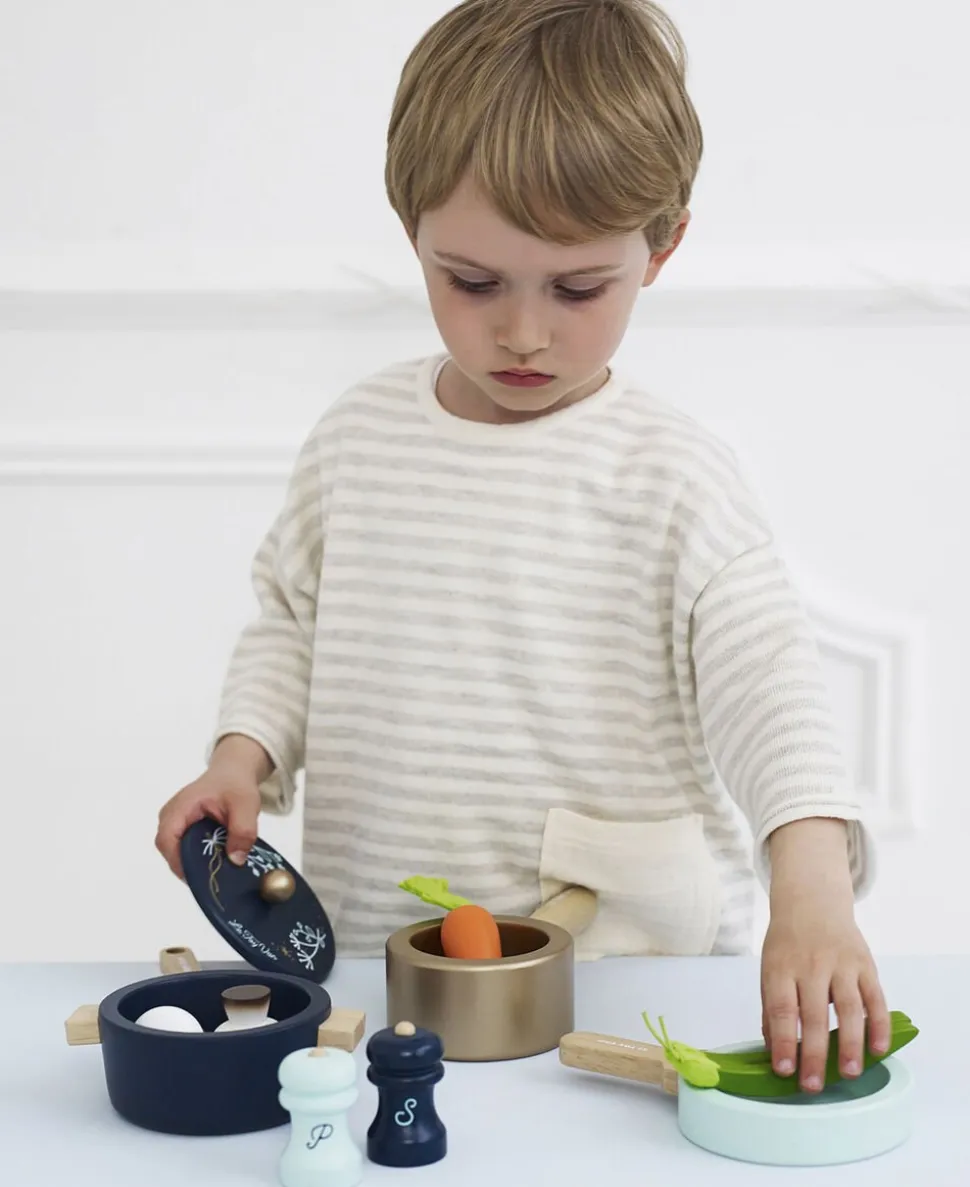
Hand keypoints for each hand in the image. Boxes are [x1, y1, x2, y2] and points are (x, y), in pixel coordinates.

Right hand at [155, 735, 269, 879]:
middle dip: (190, 866)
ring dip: (195, 862)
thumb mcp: (246, 805)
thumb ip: (243, 831)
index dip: (179, 861)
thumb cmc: (236, 785)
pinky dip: (198, 856)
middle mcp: (170, 816)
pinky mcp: (182, 829)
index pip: (167, 840)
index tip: (200, 876)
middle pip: (169, 850)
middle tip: (213, 877)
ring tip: (216, 870)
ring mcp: (174, 823)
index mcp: (180, 807)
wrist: (233, 773)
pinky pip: (184, 848)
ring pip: (176, 851)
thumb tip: (235, 860)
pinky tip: (215, 861)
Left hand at [760, 885, 890, 1092]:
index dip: (784, 1041)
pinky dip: (879, 1025)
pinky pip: (875, 998)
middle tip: (814, 1085)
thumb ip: (772, 1008)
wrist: (812, 901)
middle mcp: (811, 964)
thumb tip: (775, 1051)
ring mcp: (841, 963)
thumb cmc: (787, 944)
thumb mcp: (769, 969)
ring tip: (849, 1073)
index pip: (782, 1008)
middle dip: (815, 1053)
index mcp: (781, 967)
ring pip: (848, 1008)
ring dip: (850, 1043)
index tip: (784, 1070)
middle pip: (814, 1013)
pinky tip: (878, 1050)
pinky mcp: (865, 964)